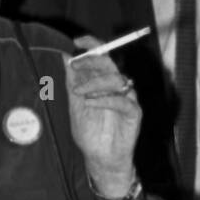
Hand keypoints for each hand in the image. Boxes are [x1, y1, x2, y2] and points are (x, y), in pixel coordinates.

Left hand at [64, 39, 139, 188]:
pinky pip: (123, 100)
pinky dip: (105, 99)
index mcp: (104, 82)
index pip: (102, 56)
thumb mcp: (75, 106)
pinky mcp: (134, 112)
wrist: (100, 158)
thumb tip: (65, 58)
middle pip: (110, 63)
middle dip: (92, 60)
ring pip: (116, 79)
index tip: (78, 41)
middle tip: (76, 65)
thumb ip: (72, 83)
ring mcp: (128, 98)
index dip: (93, 45)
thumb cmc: (90, 132)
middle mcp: (118, 86)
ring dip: (95, 82)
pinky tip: (90, 102)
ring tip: (80, 92)